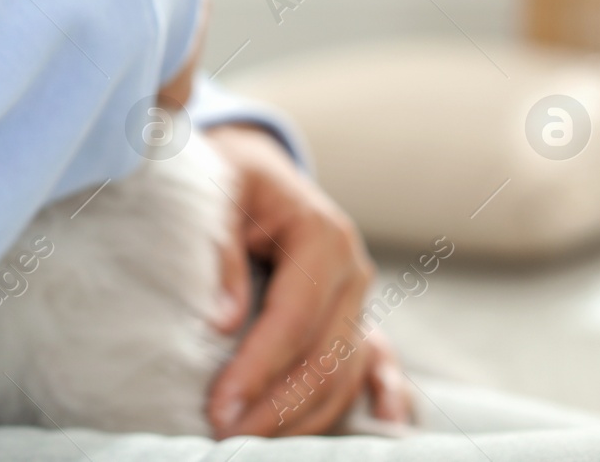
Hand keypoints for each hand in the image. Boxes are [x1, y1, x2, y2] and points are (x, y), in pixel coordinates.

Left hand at [203, 123, 411, 436]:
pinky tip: (382, 423)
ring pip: (344, 373)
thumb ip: (221, 253)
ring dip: (304, 416)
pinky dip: (370, 402)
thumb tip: (222, 323)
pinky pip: (368, 368)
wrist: (255, 166)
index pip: (294, 318)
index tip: (220, 408)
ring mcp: (358, 298)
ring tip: (254, 442)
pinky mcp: (352, 316)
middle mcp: (353, 272)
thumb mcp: (218, 195)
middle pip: (325, 357)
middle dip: (277, 406)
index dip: (258, 368)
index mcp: (323, 236)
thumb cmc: (231, 178)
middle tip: (228, 438)